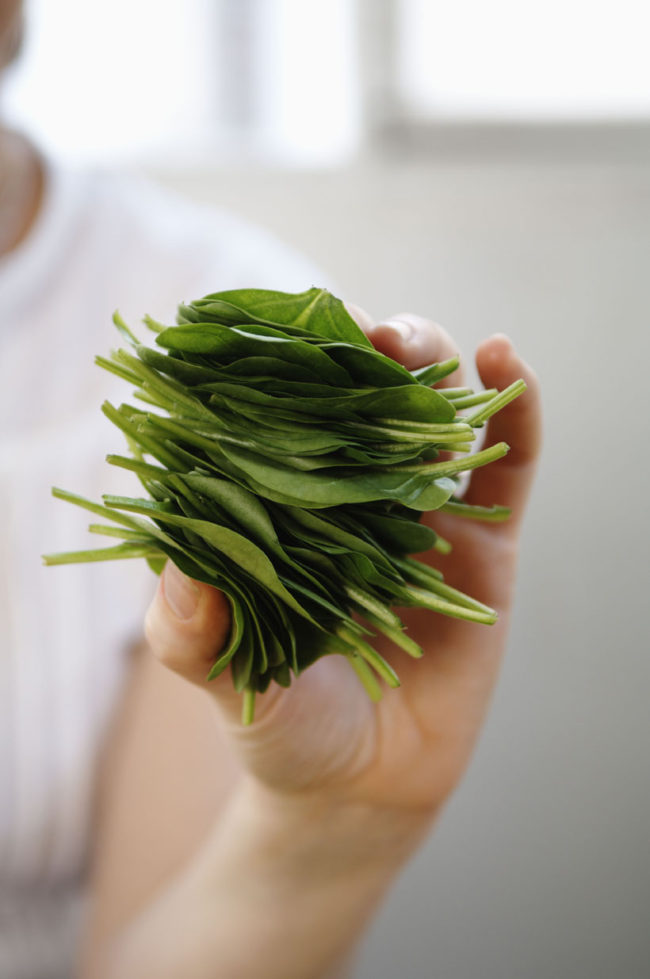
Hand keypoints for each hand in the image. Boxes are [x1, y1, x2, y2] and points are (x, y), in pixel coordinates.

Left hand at [144, 311, 541, 825]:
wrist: (360, 785)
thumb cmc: (279, 722)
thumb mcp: (228, 678)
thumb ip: (193, 632)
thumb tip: (176, 568)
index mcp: (287, 504)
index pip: (282, 410)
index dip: (278, 362)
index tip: (266, 326)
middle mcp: (353, 493)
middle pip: (361, 393)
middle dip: (357, 349)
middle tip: (352, 333)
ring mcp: (423, 511)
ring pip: (433, 410)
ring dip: (428, 361)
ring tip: (408, 347)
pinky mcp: (483, 542)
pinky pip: (508, 465)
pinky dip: (515, 408)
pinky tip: (503, 363)